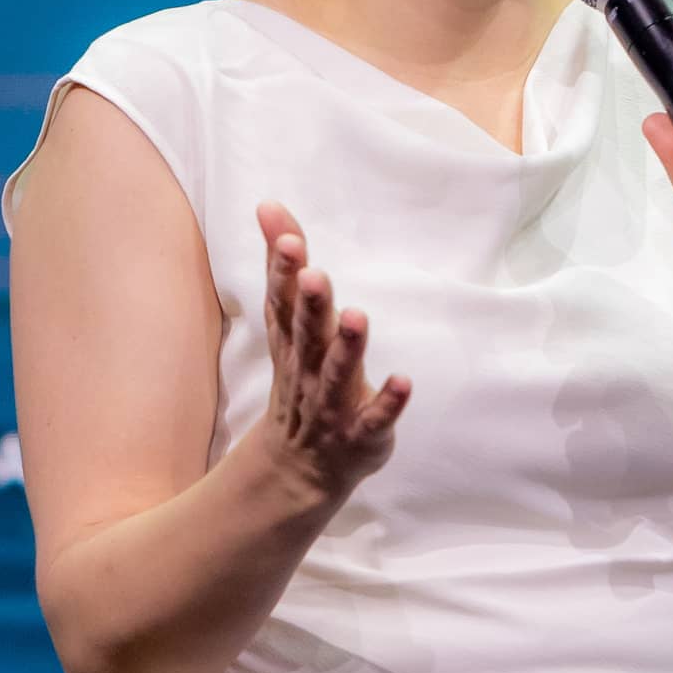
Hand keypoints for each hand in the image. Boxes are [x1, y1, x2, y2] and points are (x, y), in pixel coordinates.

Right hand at [252, 200, 410, 503]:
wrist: (298, 468)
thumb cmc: (299, 377)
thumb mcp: (288, 323)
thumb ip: (282, 265)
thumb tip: (268, 204)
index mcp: (291, 342)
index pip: (283, 303)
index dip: (282, 272)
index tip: (286, 238)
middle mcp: (307, 371)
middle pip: (307, 335)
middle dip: (311, 305)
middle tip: (314, 272)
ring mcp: (333, 406)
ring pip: (337, 374)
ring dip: (347, 347)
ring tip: (357, 316)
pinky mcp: (362, 434)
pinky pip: (375, 419)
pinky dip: (389, 402)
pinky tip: (404, 381)